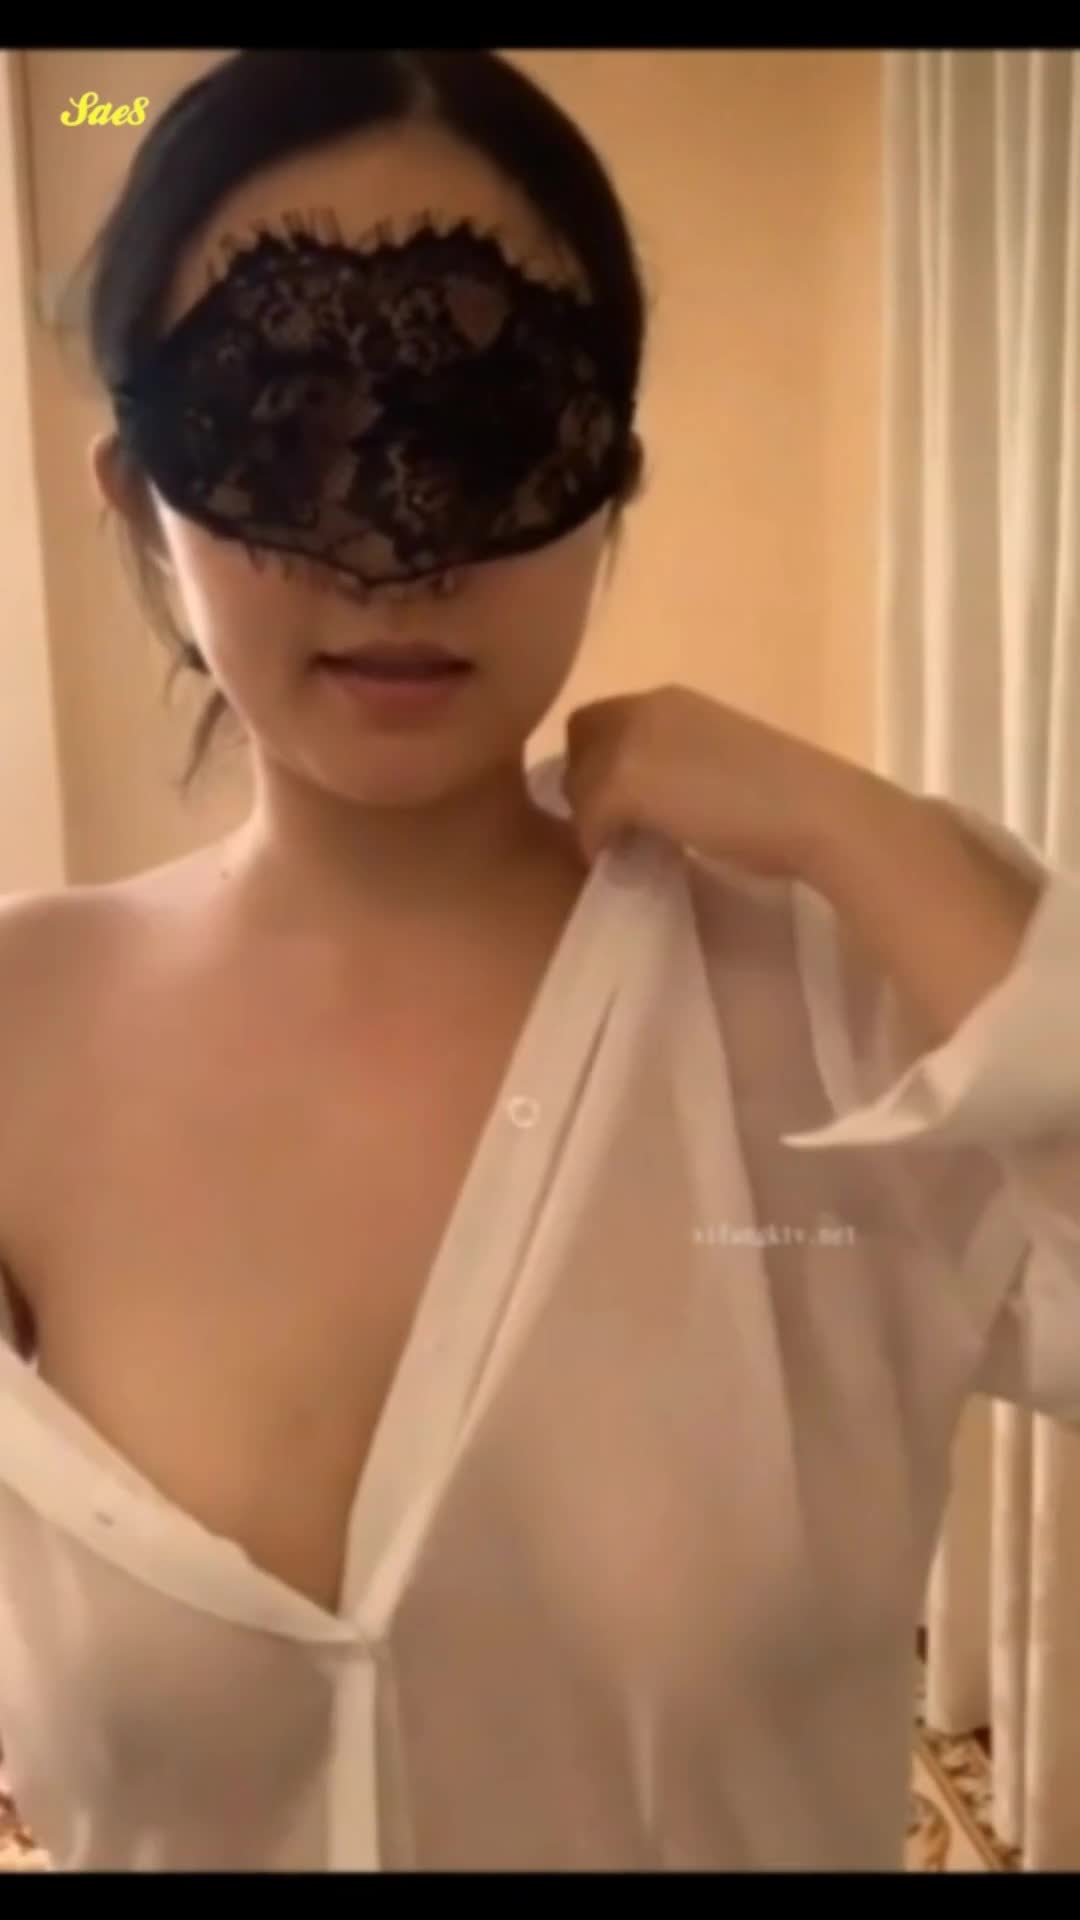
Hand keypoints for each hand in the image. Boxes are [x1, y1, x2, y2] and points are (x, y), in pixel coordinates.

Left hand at [562, 684, 886, 881]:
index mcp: (671, 700)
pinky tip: (627, 862)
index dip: (599, 761)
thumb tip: (642, 800)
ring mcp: (634, 741)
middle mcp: (647, 707)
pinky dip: (598, 843)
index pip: (599, 720)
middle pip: (579, 742)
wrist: (817, 812)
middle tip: (615, 828)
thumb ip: (677, 764)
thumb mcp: (719, 763)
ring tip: (623, 848)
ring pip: (578, 781)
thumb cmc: (786, 801)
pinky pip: (588, 817)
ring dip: (593, 817)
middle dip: (588, 784)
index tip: (620, 804)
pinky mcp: (629, 781)